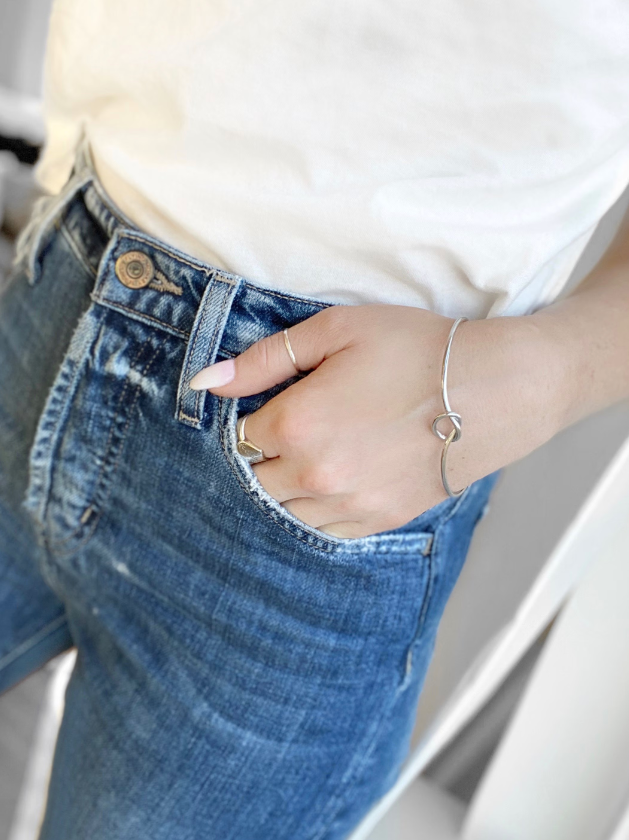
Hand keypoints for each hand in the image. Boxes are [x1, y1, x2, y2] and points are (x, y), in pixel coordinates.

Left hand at [190, 304, 563, 537]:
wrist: (492, 391)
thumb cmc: (415, 350)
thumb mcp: (336, 330)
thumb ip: (263, 359)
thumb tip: (204, 381)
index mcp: (297, 423)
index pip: (240, 437)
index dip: (249, 420)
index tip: (270, 407)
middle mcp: (315, 473)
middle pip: (256, 480)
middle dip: (262, 457)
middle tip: (291, 432)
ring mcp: (347, 504)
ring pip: (284, 512)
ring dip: (285, 488)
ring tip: (313, 456)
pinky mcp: (378, 520)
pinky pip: (323, 531)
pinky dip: (315, 511)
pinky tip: (332, 484)